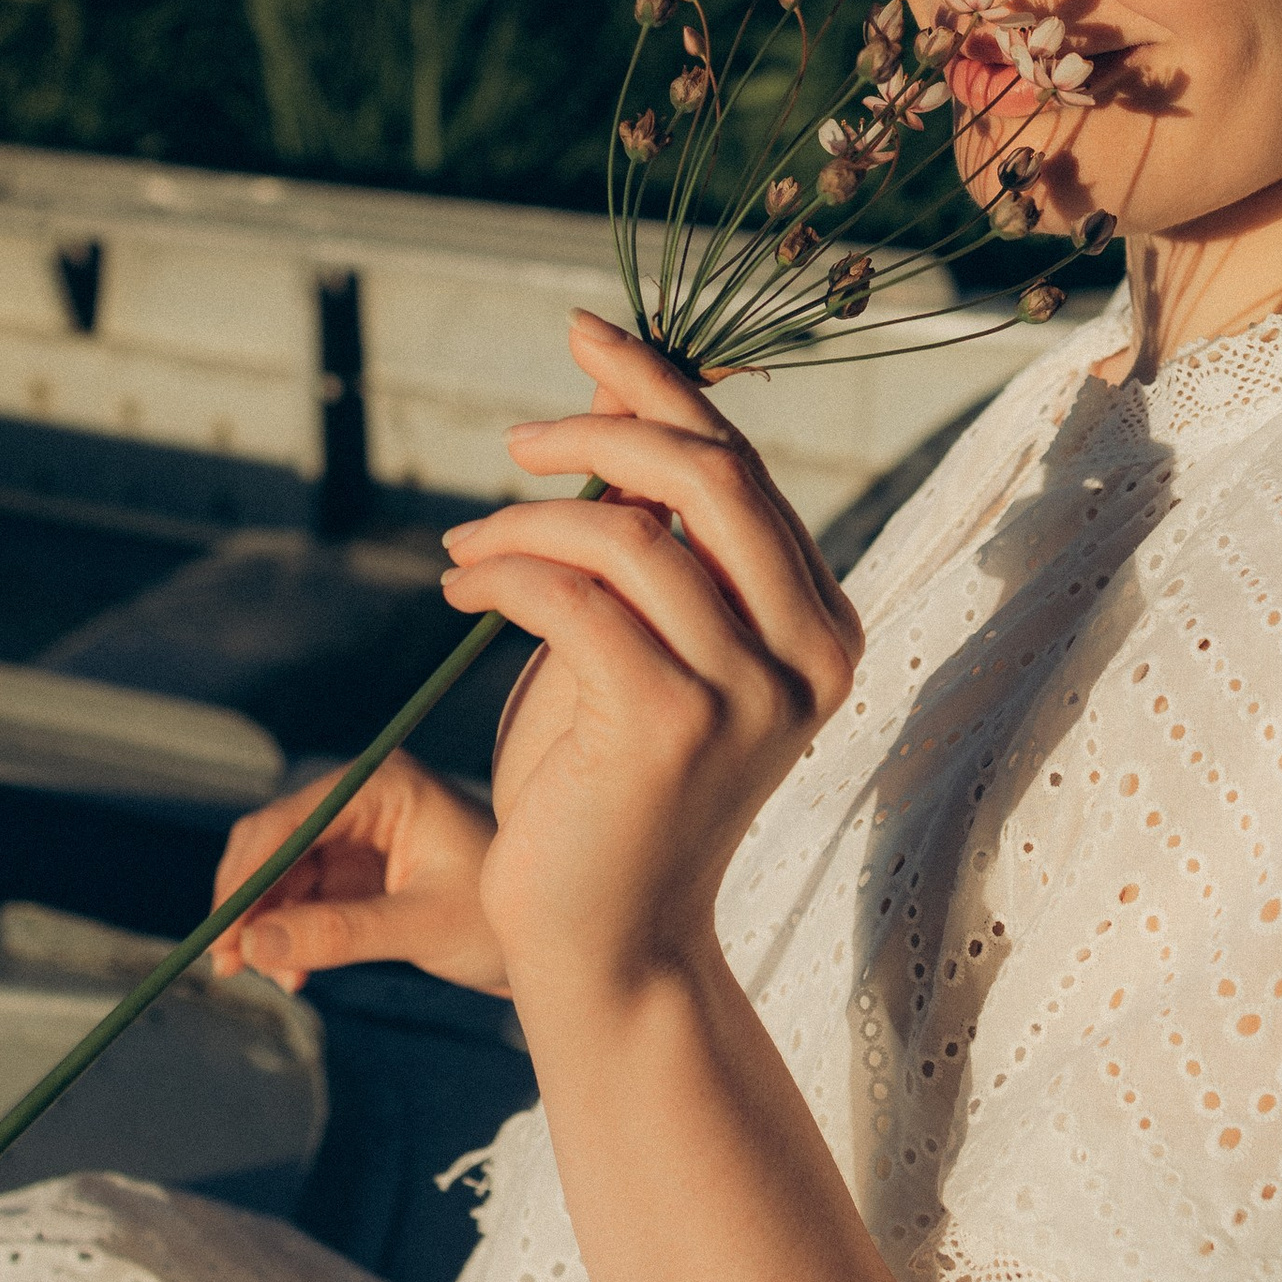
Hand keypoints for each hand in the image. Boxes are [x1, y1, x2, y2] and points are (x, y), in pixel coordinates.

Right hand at [203, 746, 507, 996]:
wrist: (548, 940)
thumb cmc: (500, 920)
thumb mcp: (422, 926)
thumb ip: (340, 934)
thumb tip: (254, 946)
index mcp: (385, 785)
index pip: (290, 822)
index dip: (247, 879)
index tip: (221, 935)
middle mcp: (364, 797)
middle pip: (273, 842)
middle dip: (247, 904)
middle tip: (227, 966)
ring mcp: (358, 832)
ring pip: (280, 872)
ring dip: (265, 925)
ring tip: (269, 980)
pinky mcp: (358, 868)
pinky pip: (301, 896)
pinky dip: (289, 932)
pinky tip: (294, 976)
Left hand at [436, 311, 862, 1002]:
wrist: (606, 944)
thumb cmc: (611, 790)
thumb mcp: (642, 646)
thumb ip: (648, 539)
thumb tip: (611, 399)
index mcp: (821, 627)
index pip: (742, 469)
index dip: (660, 388)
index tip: (584, 336)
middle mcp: (808, 654)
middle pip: (709, 476)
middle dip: (604, 426)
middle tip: (516, 435)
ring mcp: (749, 692)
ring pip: (629, 536)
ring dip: (524, 521)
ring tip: (466, 547)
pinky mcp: (672, 726)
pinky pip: (574, 599)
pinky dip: (503, 574)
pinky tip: (460, 589)